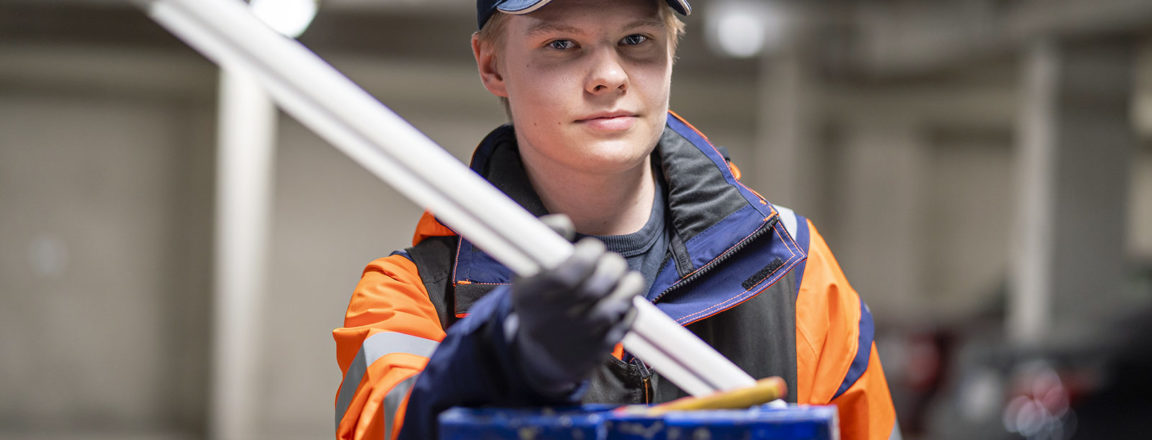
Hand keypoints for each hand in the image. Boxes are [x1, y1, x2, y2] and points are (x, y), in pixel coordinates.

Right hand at [509, 237, 642, 394]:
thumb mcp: (528, 270)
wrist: (544, 355)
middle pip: (595, 289)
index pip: (565, 276)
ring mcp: (576, 340)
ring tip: (625, 277)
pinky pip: (625, 324)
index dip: (587, 256)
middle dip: (612, 266)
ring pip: (616, 307)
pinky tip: (622, 300)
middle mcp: (552, 323)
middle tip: (611, 261)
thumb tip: (564, 222)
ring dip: (628, 285)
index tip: (592, 248)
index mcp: (530, 298)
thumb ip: (543, 237)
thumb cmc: (540, 298)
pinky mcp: (598, 352)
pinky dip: (630, 307)